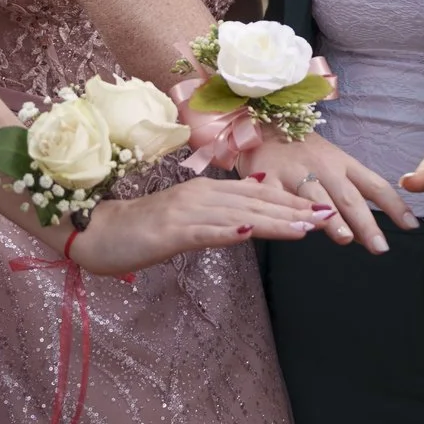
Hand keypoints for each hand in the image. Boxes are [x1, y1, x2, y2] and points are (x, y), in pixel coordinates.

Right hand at [69, 173, 331, 273]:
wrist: (95, 233)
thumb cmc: (140, 229)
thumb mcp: (188, 217)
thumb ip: (220, 209)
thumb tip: (256, 201)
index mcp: (205, 190)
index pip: (257, 193)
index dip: (291, 199)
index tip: (321, 206)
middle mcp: (200, 195)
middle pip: (255, 201)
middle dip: (294, 208)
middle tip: (328, 215)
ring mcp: (185, 212)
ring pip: (238, 215)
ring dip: (274, 220)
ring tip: (306, 226)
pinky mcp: (170, 232)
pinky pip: (206, 231)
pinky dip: (230, 231)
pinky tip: (251, 231)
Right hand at [250, 133, 415, 252]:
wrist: (265, 127)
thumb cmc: (305, 152)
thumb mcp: (334, 165)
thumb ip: (352, 197)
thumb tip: (369, 236)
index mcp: (344, 164)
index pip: (375, 185)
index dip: (394, 205)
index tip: (411, 226)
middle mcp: (324, 168)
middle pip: (348, 196)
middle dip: (366, 222)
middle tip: (380, 246)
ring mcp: (296, 172)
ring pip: (316, 197)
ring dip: (331, 219)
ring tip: (346, 238)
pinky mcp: (269, 178)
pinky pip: (280, 198)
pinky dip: (289, 211)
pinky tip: (298, 227)